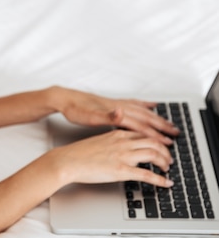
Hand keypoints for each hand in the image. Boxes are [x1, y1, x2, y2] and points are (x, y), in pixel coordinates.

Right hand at [47, 128, 174, 187]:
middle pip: (154, 141)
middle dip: (165, 151)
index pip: (144, 133)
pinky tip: (166, 183)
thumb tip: (123, 148)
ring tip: (167, 168)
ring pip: (154, 154)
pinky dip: (160, 179)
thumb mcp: (100, 141)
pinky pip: (147, 174)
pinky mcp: (121, 170)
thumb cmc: (79, 153)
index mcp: (117, 134)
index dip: (156, 140)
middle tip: (168, 159)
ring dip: (165, 162)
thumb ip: (114, 142)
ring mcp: (122, 155)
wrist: (67, 160)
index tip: (162, 146)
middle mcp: (123, 142)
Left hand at [51, 86, 179, 144]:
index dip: (154, 135)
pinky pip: (134, 103)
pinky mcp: (113, 103)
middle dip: (161, 126)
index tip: (167, 143)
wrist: (65, 98)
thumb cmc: (75, 109)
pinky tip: (151, 105)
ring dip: (157, 117)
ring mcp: (117, 104)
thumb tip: (120, 112)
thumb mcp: (89, 117)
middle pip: (145, 117)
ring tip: (169, 122)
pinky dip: (145, 105)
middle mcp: (119, 106)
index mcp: (116, 112)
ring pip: (142, 111)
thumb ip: (106, 116)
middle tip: (176, 133)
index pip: (140, 125)